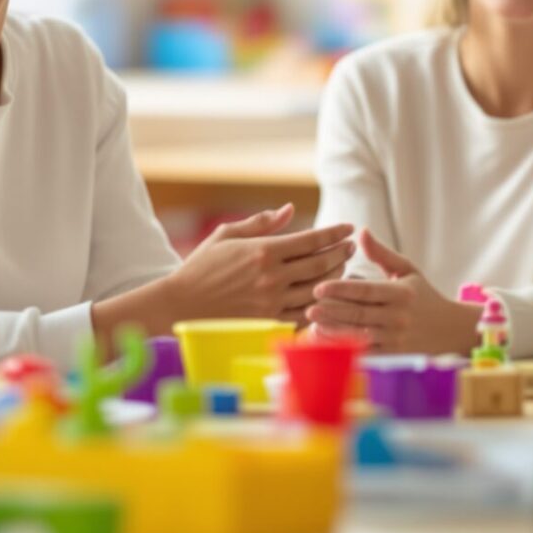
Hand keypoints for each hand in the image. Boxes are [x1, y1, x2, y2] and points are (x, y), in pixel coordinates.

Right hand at [162, 206, 354, 322]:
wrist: (181, 304)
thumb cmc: (201, 266)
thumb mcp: (227, 235)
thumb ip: (260, 222)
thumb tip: (289, 209)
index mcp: (263, 251)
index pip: (311, 240)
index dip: (334, 232)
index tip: (349, 227)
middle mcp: (272, 277)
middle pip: (321, 264)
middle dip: (341, 253)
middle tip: (351, 246)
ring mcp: (272, 303)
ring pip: (318, 290)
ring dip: (336, 277)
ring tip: (343, 268)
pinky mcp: (269, 323)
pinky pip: (305, 314)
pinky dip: (320, 304)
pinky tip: (326, 296)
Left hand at [306, 230, 479, 353]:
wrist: (451, 329)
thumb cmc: (423, 296)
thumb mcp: (407, 270)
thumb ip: (382, 253)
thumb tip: (361, 231)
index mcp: (401, 294)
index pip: (366, 291)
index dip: (341, 289)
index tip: (319, 287)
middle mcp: (399, 317)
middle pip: (359, 314)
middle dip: (332, 312)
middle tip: (308, 308)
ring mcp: (397, 339)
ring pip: (360, 336)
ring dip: (335, 332)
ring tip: (312, 325)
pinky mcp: (394, 357)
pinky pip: (366, 354)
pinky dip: (346, 350)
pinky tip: (328, 344)